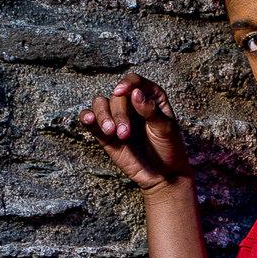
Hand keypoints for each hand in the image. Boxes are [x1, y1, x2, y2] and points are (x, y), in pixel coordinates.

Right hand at [75, 69, 192, 192]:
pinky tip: (89, 120)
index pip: (135, 82)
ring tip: (111, 132)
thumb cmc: (169, 149)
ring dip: (103, 116)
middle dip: (119, 113)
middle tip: (125, 133)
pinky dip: (87, 117)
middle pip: (117, 97)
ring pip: (101, 104)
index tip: (121, 92)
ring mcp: (118, 118)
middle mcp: (132, 104)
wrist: (164, 175)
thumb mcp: (166, 129)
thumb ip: (151, 111)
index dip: (127, 84)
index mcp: (150, 97)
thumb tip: (135, 93)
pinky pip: (91, 120)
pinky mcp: (106, 134)